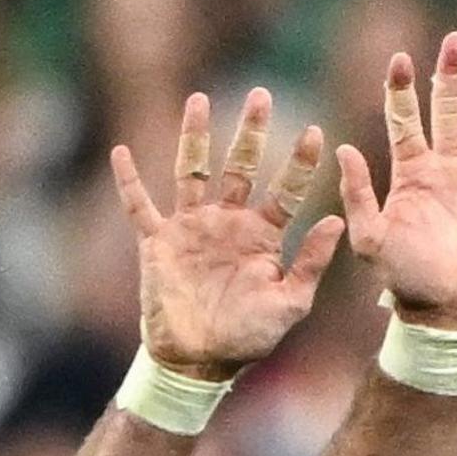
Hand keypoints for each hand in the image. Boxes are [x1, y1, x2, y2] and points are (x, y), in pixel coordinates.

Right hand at [110, 87, 342, 378]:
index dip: (300, 163)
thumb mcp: (290, 303)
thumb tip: (335, 220)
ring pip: (193, 171)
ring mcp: (192, 227)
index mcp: (263, 236)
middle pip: (241, 166)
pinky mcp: (158, 242)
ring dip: (195, 136)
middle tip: (261, 95)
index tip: (317, 132)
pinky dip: (129, 181)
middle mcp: (228, 222)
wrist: (201, 360)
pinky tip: (121, 151)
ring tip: (200, 99)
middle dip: (251, 132)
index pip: (286, 191)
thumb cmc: (248, 337)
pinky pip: (139, 205)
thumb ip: (311, 263)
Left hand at [338, 32, 456, 331]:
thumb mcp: (369, 237)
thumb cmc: (402, 277)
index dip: (401, 90)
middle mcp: (449, 168)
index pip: (405, 119)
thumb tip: (344, 146)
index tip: (401, 59)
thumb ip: (358, 193)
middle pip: (452, 110)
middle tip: (455, 42)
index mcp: (412, 171)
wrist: (443, 310)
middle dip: (451, 76)